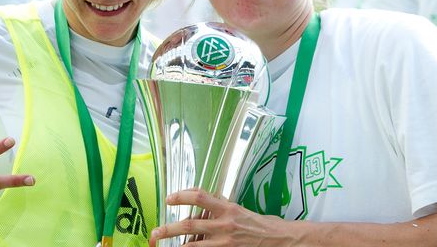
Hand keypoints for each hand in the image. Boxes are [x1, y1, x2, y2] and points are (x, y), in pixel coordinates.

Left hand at [149, 189, 297, 246]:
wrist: (282, 240)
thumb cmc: (261, 224)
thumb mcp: (240, 209)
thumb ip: (221, 207)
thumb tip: (202, 202)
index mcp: (228, 208)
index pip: (200, 196)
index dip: (181, 195)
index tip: (169, 198)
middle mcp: (225, 225)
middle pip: (189, 224)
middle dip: (168, 229)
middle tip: (154, 232)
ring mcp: (226, 243)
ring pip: (193, 245)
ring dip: (176, 246)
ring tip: (162, 246)